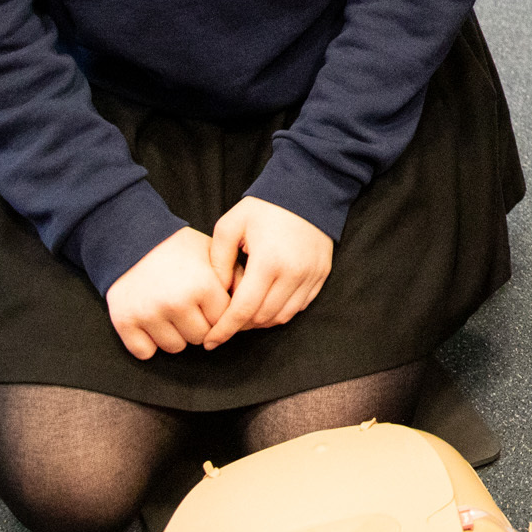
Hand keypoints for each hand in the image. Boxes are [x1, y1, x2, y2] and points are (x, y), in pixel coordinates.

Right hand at [104, 226, 230, 359]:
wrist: (131, 239)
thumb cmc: (177, 248)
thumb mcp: (211, 253)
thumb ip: (234, 277)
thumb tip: (253, 303)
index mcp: (203, 285)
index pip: (224, 320)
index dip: (218, 311)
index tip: (210, 302)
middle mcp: (177, 302)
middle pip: (201, 337)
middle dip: (198, 324)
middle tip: (188, 306)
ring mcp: (149, 314)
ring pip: (176, 348)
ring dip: (175, 335)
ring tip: (170, 311)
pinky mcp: (125, 322)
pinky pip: (146, 353)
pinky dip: (148, 343)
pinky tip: (150, 322)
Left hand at [203, 196, 334, 346]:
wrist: (309, 190)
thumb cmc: (265, 207)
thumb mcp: (230, 226)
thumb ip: (217, 261)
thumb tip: (216, 292)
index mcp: (268, 262)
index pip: (243, 310)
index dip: (224, 330)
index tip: (210, 342)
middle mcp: (293, 274)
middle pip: (262, 318)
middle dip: (240, 326)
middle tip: (225, 322)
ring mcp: (311, 276)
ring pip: (282, 317)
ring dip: (260, 321)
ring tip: (245, 313)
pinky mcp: (321, 275)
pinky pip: (299, 306)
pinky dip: (280, 311)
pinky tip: (267, 302)